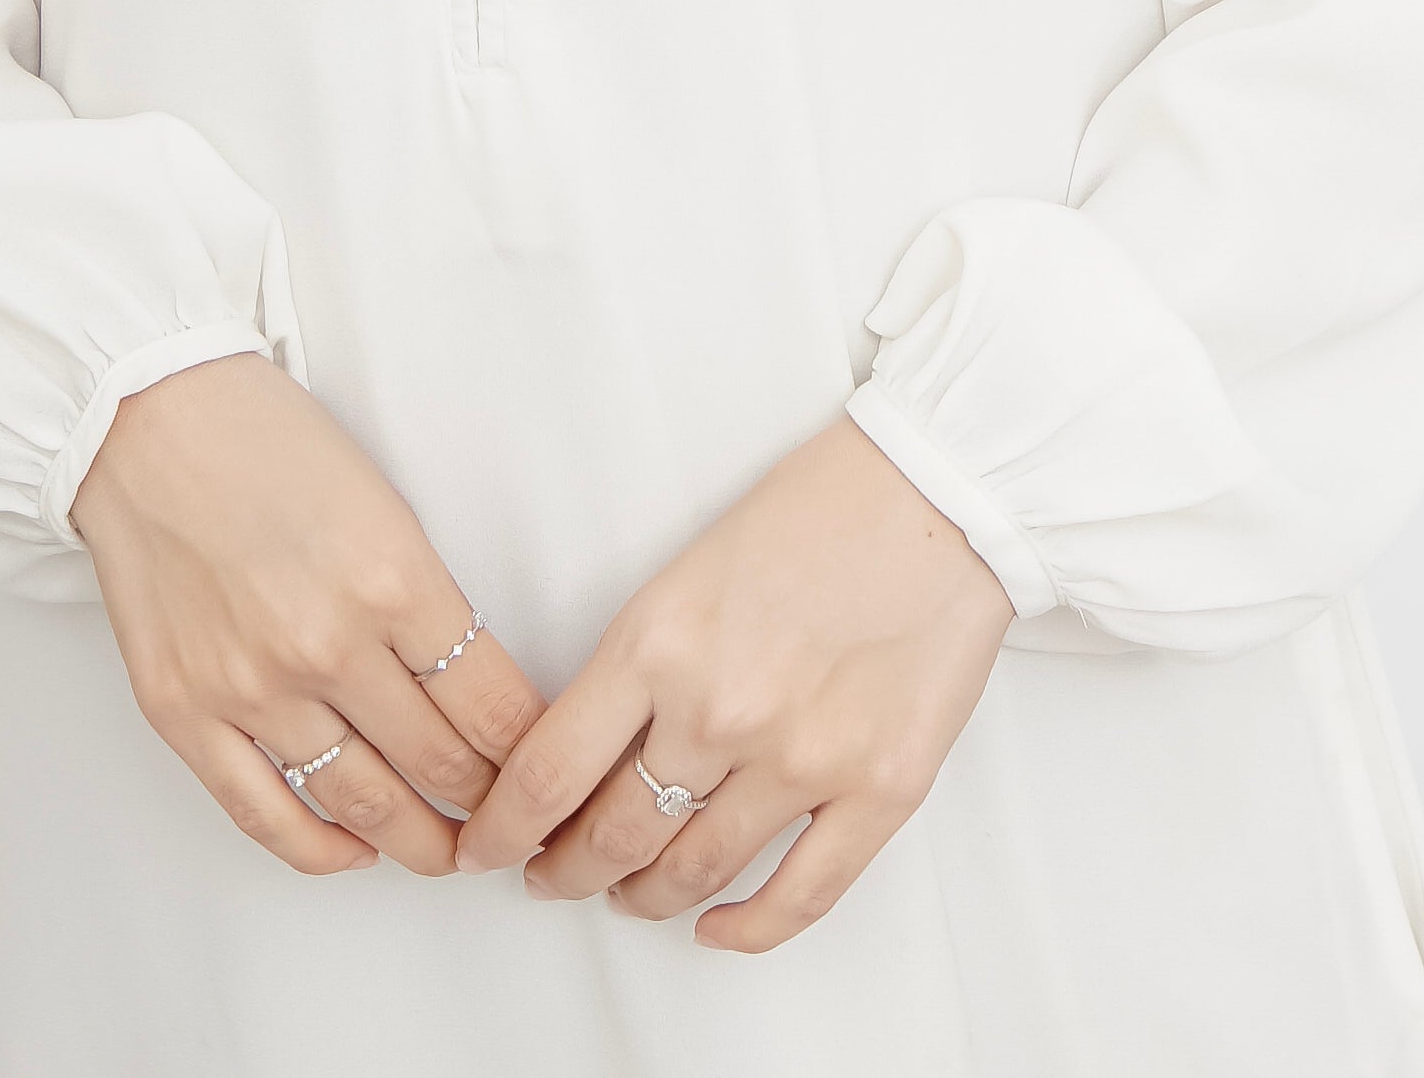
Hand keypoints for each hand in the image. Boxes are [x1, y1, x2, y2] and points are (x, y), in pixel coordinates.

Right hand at [68, 350, 541, 878]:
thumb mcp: (383, 502)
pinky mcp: (185, 713)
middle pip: (440, 764)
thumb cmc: (264, 439)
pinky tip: (356, 850)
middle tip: (511, 820)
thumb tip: (473, 686)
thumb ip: (425, 598)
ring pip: (364, 805)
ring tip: (449, 853)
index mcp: (392, 578)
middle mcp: (326, 644)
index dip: (532, 756)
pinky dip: (322, 849)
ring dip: (419, 842)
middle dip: (490, 805)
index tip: (545, 771)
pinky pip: (265, 815)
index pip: (494, 706)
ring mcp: (251, 687)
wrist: (146, 418)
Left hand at [453, 414, 1016, 952]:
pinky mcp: (877, 791)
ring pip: (690, 872)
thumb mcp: (689, 572)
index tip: (488, 845)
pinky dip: (746, 929)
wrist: (935, 493)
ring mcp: (800, 759)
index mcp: (658, 641)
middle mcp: (719, 710)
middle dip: (565, 870)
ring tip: (627, 894)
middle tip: (550, 874)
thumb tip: (591, 748)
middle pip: (610, 836)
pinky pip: (797, 898)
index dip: (504, 828)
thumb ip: (641, 664)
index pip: (548, 771)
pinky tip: (716, 926)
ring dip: (644, 896)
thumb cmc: (820, 509)